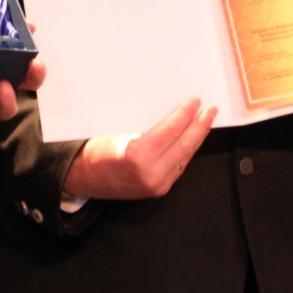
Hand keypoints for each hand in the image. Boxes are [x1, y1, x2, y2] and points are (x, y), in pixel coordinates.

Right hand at [60, 97, 216, 200]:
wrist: (82, 178)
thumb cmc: (94, 152)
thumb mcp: (115, 130)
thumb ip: (143, 124)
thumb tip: (167, 107)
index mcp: (138, 156)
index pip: (171, 130)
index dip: (185, 114)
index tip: (194, 102)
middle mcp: (150, 173)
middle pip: (184, 145)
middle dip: (200, 126)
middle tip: (210, 111)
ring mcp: (156, 184)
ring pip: (185, 157)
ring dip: (197, 138)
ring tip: (205, 122)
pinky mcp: (158, 189)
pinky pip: (179, 167)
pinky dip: (187, 151)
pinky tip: (191, 140)